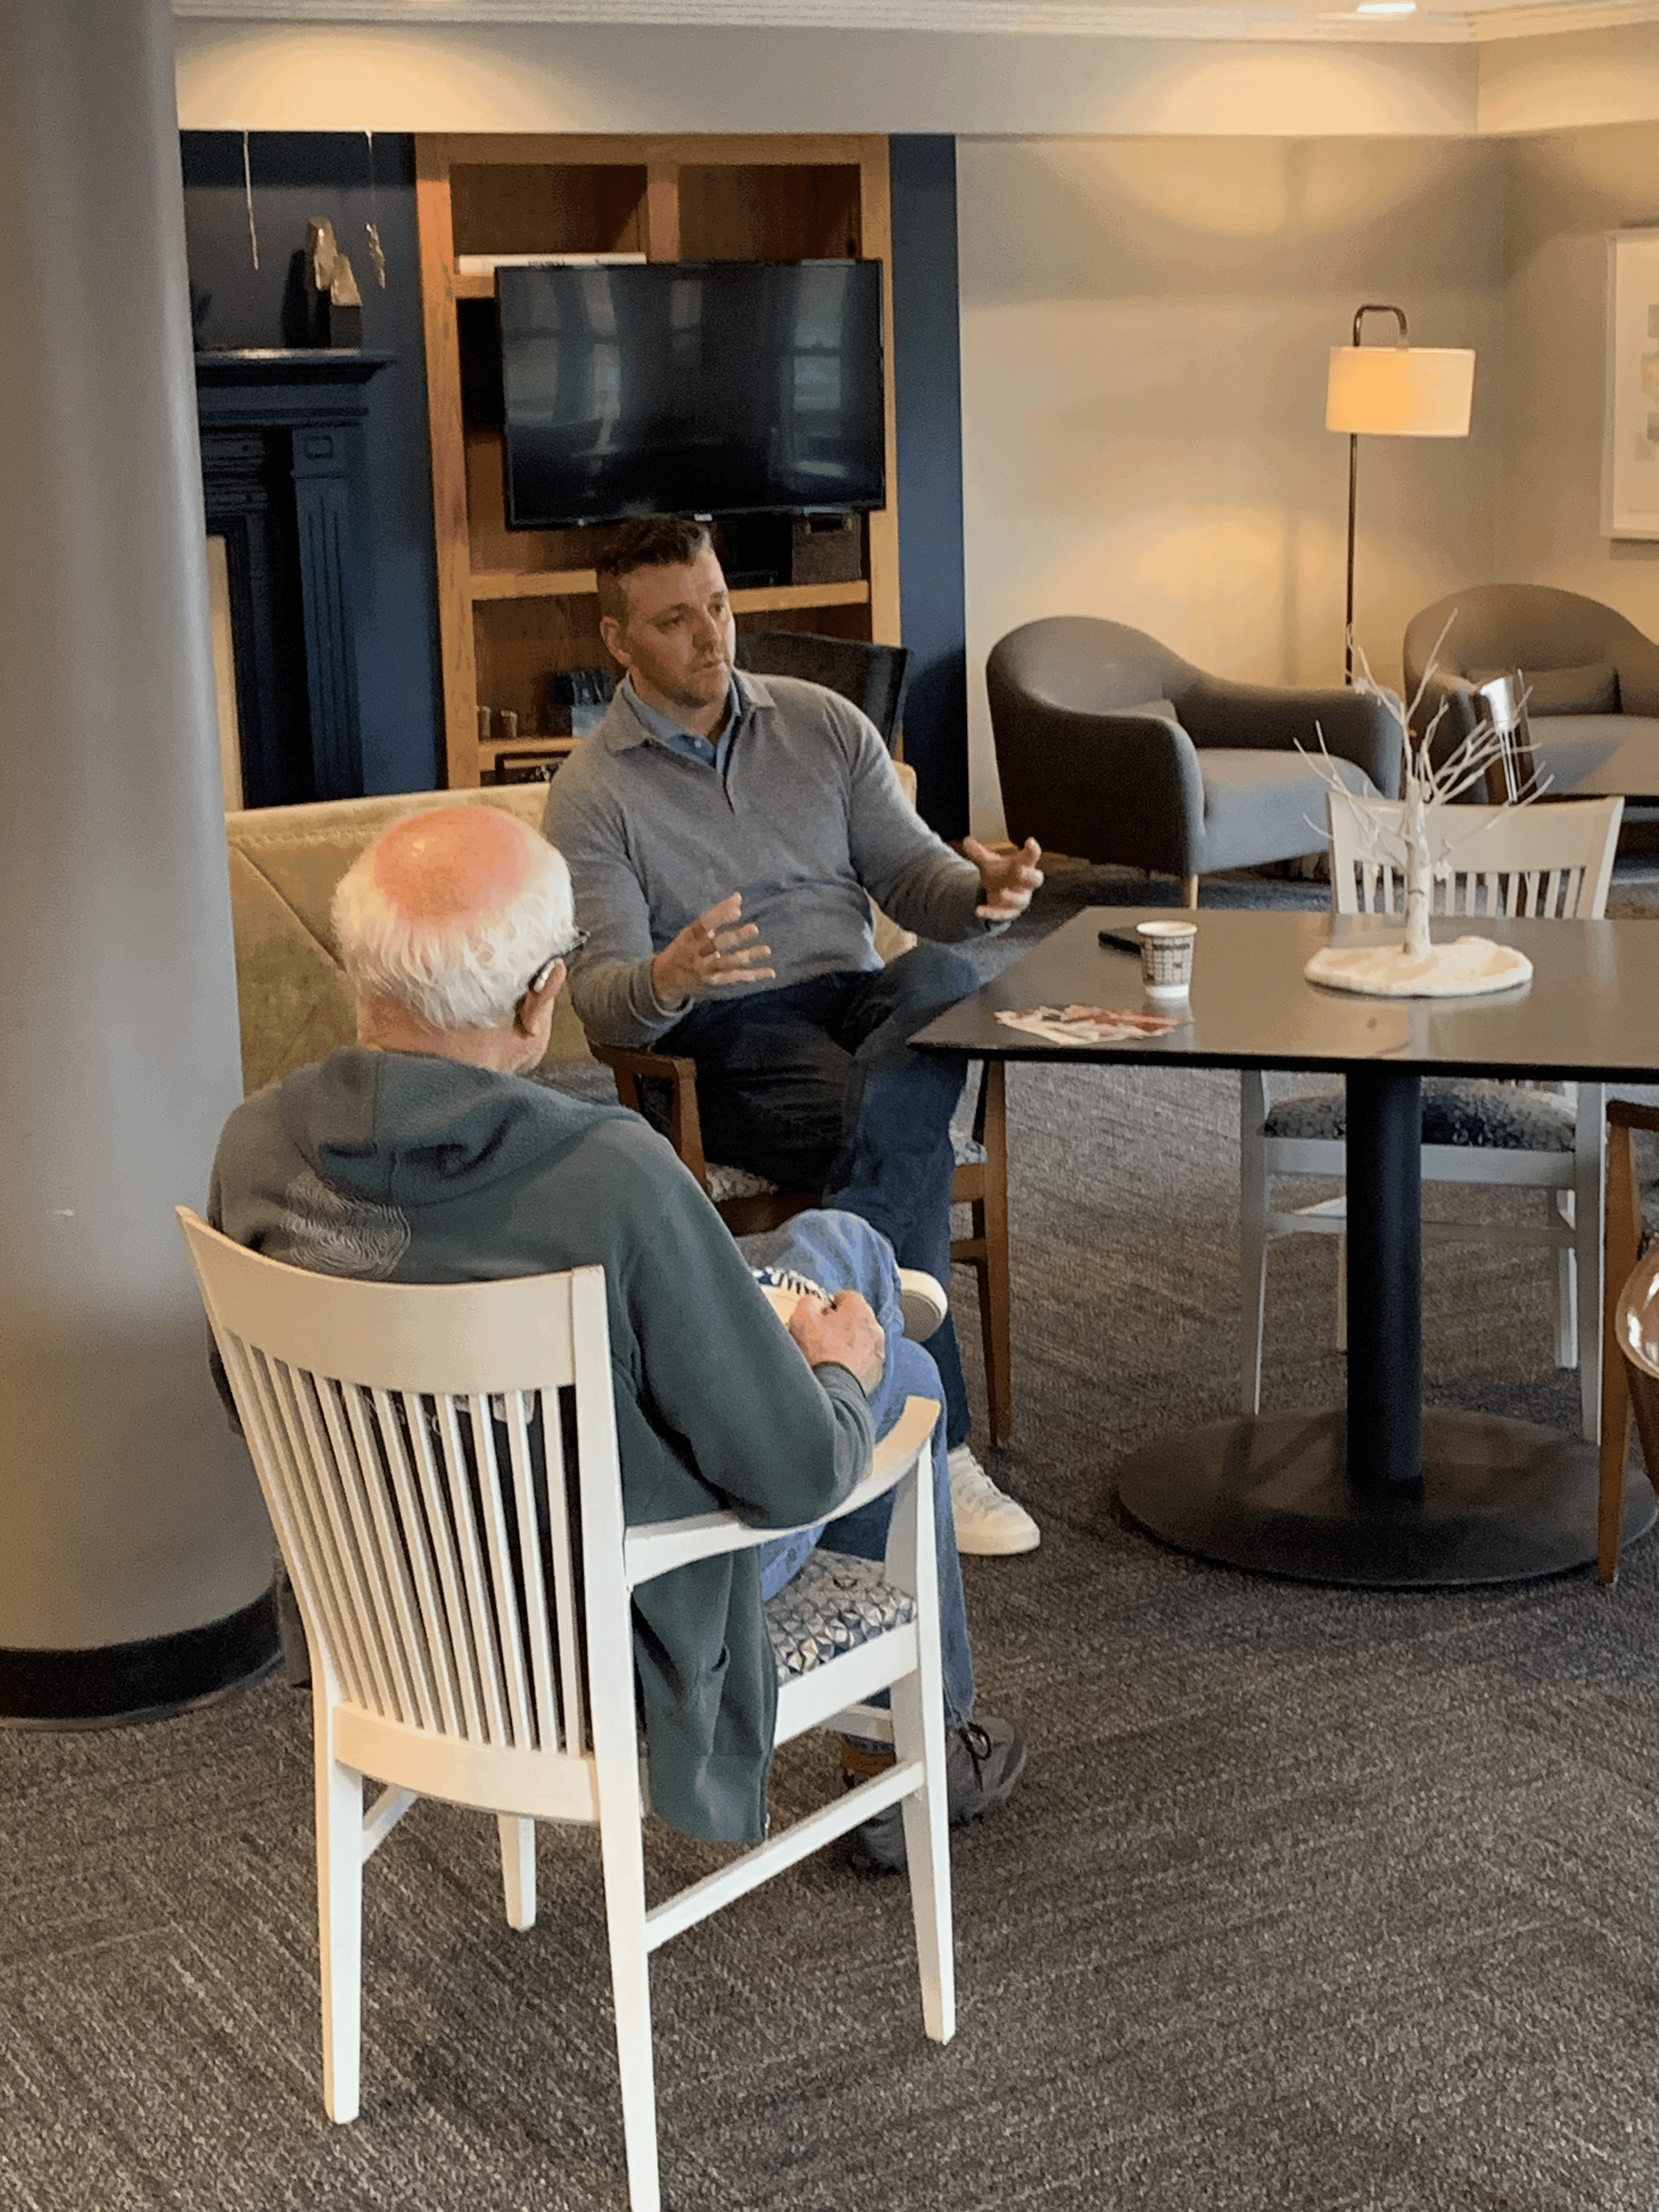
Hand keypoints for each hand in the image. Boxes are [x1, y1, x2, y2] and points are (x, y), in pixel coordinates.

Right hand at [650, 892, 774, 1006]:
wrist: (665, 979)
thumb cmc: (685, 947)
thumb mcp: (693, 930)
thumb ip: (717, 914)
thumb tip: (738, 897)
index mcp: (689, 936)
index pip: (704, 924)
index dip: (720, 916)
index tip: (737, 910)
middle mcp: (696, 953)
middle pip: (716, 944)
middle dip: (735, 937)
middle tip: (754, 929)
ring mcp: (705, 969)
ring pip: (728, 962)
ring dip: (747, 956)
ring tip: (766, 950)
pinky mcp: (713, 982)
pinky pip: (735, 978)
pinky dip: (753, 975)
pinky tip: (769, 972)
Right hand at [788, 1288, 884, 1395]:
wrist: (834, 1389)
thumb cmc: (819, 1352)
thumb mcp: (802, 1319)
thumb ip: (808, 1302)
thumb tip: (813, 1301)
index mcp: (859, 1310)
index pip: (848, 1296)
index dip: (832, 1302)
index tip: (822, 1311)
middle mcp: (874, 1327)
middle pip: (857, 1317)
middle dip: (842, 1322)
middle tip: (823, 1332)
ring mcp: (878, 1350)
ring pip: (862, 1339)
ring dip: (850, 1342)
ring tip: (830, 1353)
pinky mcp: (877, 1370)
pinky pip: (865, 1359)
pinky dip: (854, 1360)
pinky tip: (839, 1367)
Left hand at [963, 835, 1043, 920]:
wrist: (999, 895)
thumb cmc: (1001, 874)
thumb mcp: (990, 863)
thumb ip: (979, 853)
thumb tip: (966, 841)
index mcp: (1024, 866)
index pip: (1032, 857)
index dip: (1033, 850)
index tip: (1030, 841)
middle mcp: (1026, 883)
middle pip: (1036, 879)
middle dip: (1030, 875)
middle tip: (1021, 871)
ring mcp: (1020, 899)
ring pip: (1021, 900)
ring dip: (1012, 897)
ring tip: (1002, 892)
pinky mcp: (1010, 912)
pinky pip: (1003, 914)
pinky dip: (991, 913)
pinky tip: (978, 911)